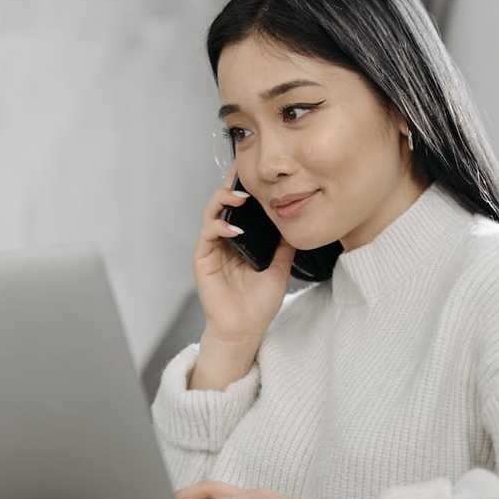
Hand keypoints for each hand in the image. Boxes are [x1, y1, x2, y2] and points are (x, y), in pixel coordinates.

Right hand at [193, 161, 295, 345]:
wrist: (245, 329)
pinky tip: (234, 228)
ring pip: (212, 212)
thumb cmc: (258, 303)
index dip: (245, 187)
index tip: (255, 170)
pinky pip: (207, 234)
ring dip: (223, 200)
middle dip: (232, 184)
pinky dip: (219, 226)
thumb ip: (285, 245)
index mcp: (241, 239)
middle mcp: (224, 239)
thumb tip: (296, 222)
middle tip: (243, 170)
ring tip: (240, 197)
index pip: (241, 207)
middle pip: (224, 203)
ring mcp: (212, 248)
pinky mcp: (203, 259)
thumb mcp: (281, 268)